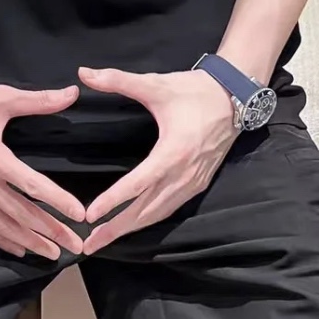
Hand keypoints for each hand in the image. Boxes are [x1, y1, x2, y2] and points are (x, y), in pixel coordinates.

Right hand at [0, 70, 84, 259]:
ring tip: (51, 253)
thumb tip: (71, 93)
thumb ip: (38, 100)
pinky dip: (1, 240)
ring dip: (29, 242)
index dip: (59, 202)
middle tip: (74, 246)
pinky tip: (17, 248)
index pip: (33, 187)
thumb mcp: (0, 98)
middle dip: (51, 232)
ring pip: (2, 226)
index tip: (79, 214)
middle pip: (22, 215)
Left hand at [78, 66, 237, 254]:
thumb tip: (84, 73)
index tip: (90, 215)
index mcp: (173, 152)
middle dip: (116, 229)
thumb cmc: (194, 90)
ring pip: (158, 214)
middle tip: (89, 245)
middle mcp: (184, 174)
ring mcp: (193, 182)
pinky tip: (134, 225)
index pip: (137, 184)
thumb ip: (118, 80)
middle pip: (145, 210)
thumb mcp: (156, 84)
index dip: (112, 200)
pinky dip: (150, 220)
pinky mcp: (199, 183)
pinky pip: (170, 209)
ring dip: (131, 229)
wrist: (234, 96)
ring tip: (104, 240)